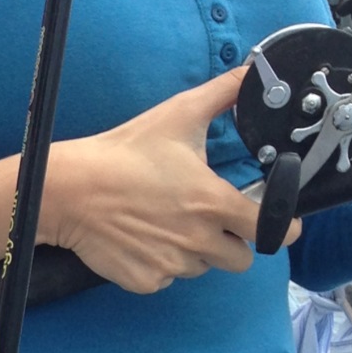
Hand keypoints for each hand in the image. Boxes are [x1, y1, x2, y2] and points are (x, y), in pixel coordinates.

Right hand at [39, 69, 285, 293]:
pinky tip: (143, 238)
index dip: (280, 226)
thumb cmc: (125, 153)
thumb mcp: (178, 115)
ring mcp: (172, 264)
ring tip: (167, 223)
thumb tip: (255, 71)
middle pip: (240, 259)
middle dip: (233, 242)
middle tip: (211, 221)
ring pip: (201, 268)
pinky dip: (161, 263)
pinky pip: (167, 278)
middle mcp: (198, 241)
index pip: (269, 230)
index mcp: (213, 203)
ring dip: (195, 252)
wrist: (71, 191)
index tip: (278, 222)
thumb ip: (224, 93)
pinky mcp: (146, 280)